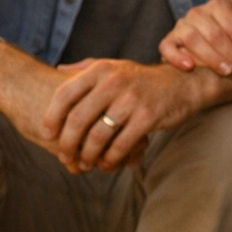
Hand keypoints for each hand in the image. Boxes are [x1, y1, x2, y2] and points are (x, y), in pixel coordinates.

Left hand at [41, 60, 216, 172]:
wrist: (184, 83)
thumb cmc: (143, 80)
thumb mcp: (116, 66)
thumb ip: (87, 68)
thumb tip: (58, 69)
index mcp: (101, 69)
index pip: (64, 94)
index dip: (51, 118)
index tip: (47, 134)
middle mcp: (114, 81)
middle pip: (77, 119)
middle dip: (67, 143)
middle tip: (64, 156)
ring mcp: (132, 99)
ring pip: (98, 136)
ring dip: (88, 156)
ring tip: (85, 164)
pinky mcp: (148, 116)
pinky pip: (121, 145)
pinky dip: (110, 159)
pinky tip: (107, 164)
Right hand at [159, 0, 231, 80]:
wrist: (217, 33)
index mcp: (218, 5)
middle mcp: (197, 12)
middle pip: (215, 35)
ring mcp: (182, 25)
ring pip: (194, 40)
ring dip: (212, 59)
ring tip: (227, 72)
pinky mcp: (169, 39)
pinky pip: (167, 47)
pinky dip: (176, 57)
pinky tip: (190, 67)